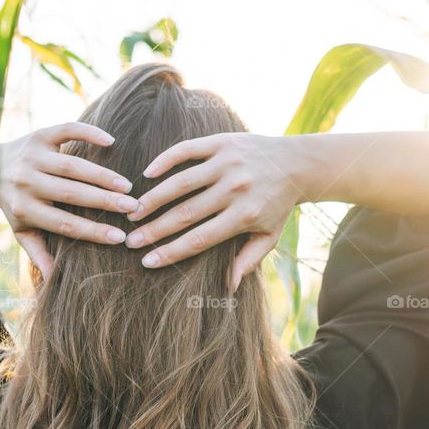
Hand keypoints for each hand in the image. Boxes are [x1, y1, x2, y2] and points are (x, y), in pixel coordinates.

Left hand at [0, 123, 138, 278]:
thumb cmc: (13, 204)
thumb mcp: (21, 231)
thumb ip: (37, 253)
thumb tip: (54, 280)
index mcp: (24, 209)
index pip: (65, 223)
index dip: (93, 232)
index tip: (119, 238)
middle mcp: (26, 182)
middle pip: (72, 193)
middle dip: (105, 202)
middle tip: (134, 208)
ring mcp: (32, 156)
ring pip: (72, 166)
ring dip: (103, 175)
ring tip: (127, 185)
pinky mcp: (38, 135)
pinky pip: (66, 130)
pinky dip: (89, 133)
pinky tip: (111, 142)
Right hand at [124, 133, 300, 289]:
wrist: (297, 162)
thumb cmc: (278, 205)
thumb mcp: (269, 236)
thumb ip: (248, 260)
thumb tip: (228, 286)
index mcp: (244, 215)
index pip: (200, 239)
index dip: (171, 252)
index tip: (148, 262)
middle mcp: (234, 189)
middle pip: (185, 214)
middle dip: (154, 230)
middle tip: (130, 241)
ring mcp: (227, 163)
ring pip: (181, 183)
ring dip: (153, 198)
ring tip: (132, 212)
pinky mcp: (222, 142)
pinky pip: (187, 150)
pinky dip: (165, 160)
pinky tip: (147, 174)